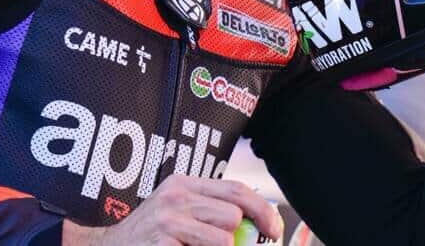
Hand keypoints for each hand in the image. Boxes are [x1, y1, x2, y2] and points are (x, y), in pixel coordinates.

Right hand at [61, 174, 281, 245]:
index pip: (236, 190)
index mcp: (183, 184)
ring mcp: (167, 222)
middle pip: (232, 215)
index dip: (263, 210)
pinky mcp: (163, 245)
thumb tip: (257, 221)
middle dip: (235, 237)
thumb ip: (210, 209)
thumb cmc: (149, 235)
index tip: (275, 229)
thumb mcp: (176, 211)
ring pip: (223, 240)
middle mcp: (175, 197)